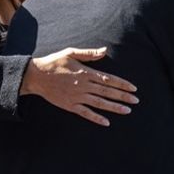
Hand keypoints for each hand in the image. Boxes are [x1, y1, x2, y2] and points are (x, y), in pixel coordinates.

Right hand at [20, 47, 138, 126]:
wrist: (36, 76)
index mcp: (85, 72)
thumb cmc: (54, 62)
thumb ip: (89, 53)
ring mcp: (77, 97)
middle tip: (136, 101)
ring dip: (114, 107)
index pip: (108, 79)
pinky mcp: (70, 105)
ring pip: (99, 103)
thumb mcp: (71, 53)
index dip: (122, 84)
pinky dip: (96, 118)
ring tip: (127, 110)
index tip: (133, 88)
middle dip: (123, 96)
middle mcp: (83, 85)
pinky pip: (86, 113)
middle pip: (107, 92)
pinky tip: (106, 122)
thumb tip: (105, 50)